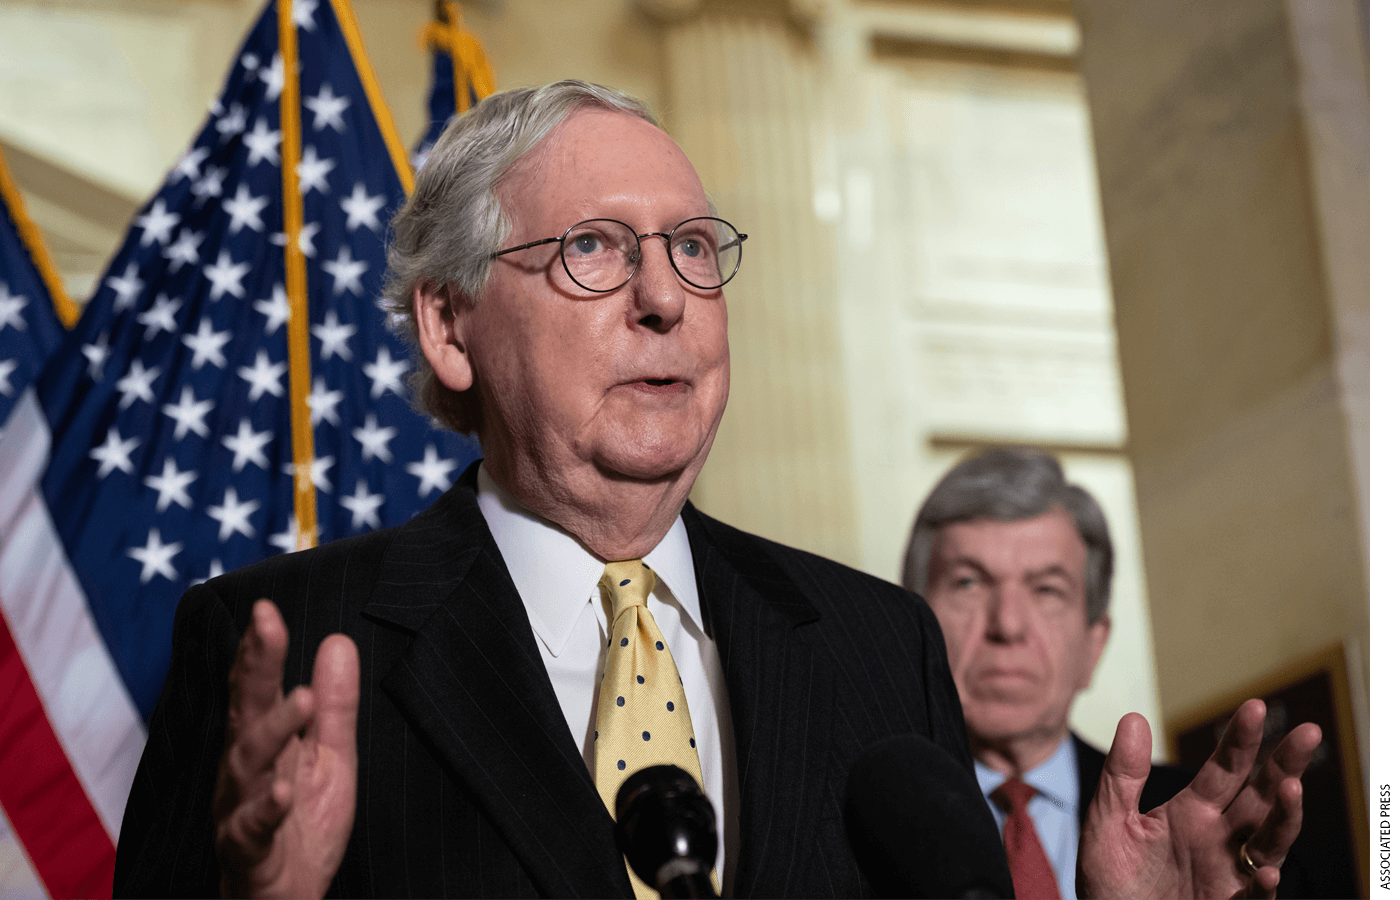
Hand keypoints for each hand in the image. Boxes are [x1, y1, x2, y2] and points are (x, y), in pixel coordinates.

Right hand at [212, 600, 359, 898]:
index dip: (261, 647)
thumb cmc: (301, 827)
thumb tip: (338, 641)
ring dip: (271, 730)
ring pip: (246, 765)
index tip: (267, 607)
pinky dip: (265, 810)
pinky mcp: (247, 853)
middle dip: (255, 666)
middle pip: (245, 711)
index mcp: (264, 743)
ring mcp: (239, 810)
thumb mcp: (331, 759)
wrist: (284, 898)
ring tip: (299, 699)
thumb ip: (334, 706)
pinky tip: (281, 791)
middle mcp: (243, 771)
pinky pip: (250, 830)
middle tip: (268, 623)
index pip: (256, 687)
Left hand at [1078, 699, 1320, 899]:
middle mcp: (1219, 839)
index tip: (1256, 707)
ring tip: (1291, 788)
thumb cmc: (1111, 884)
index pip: (1225, 769)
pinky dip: (1262, 885)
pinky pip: (1253, 898)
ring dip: (1284, 817)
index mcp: (1193, 813)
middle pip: (1261, 796)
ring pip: (1270, 841)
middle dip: (1285, 766)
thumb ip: (1122, 775)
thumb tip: (1134, 717)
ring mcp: (1229, 874)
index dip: (1241, 740)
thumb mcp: (1108, 823)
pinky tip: (1266, 871)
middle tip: (1308, 732)